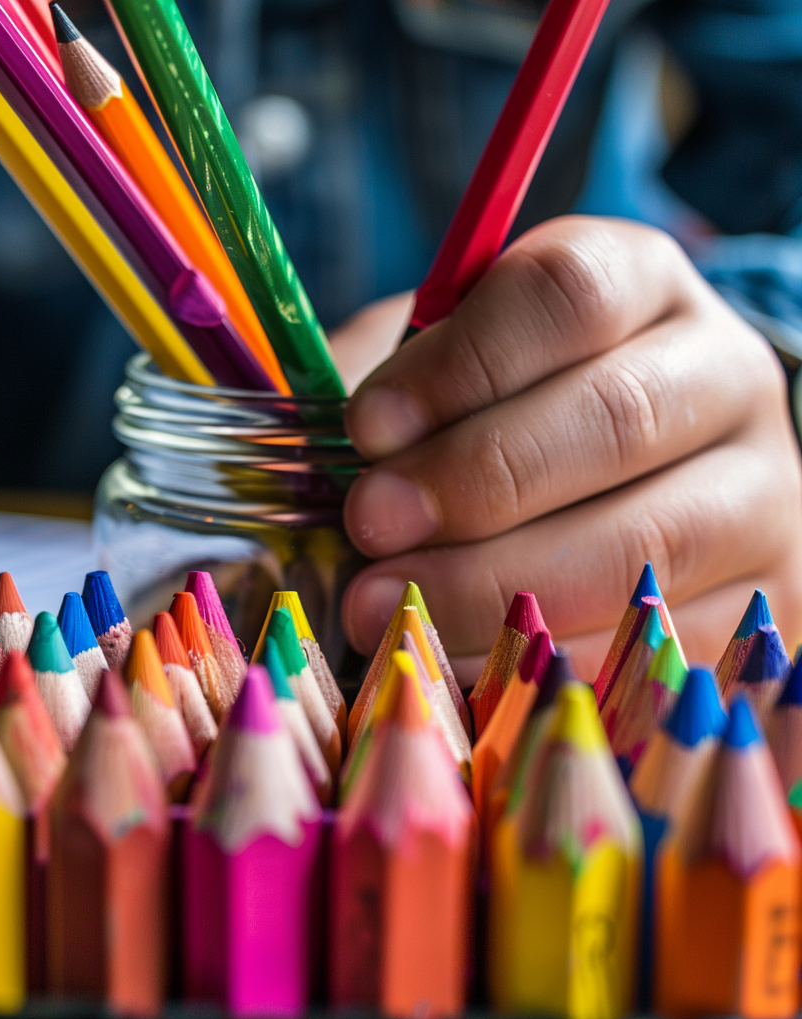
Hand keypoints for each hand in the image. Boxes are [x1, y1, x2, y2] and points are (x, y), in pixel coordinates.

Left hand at [332, 216, 801, 685]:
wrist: (618, 484)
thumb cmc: (500, 410)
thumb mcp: (444, 367)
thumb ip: (397, 388)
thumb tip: (339, 457)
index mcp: (644, 285)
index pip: (569, 294)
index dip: (461, 364)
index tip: (367, 428)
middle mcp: (724, 376)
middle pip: (615, 416)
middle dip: (473, 480)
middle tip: (369, 521)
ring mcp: (759, 494)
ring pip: (641, 542)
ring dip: (491, 580)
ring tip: (380, 600)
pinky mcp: (755, 600)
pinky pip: (648, 641)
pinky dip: (535, 653)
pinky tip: (450, 652)